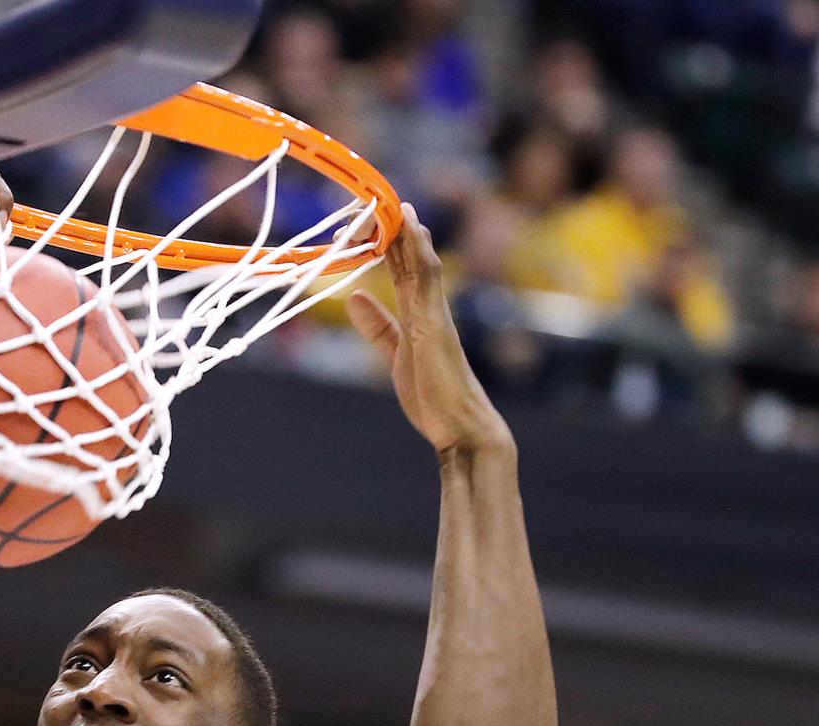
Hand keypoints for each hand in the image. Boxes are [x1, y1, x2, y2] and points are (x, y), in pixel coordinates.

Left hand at [346, 203, 511, 457]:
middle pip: (413, 262)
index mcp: (423, 318)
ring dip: (410, 236)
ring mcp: (436, 318)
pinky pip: (428, 285)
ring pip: (423, 267)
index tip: (377, 219)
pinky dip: (420, 257)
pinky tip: (411, 235)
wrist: (463, 430)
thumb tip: (356, 298)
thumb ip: (379, 327)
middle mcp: (432, 311)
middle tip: (384, 201)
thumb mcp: (397, 355)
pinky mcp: (436, 329)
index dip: (392, 244)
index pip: (405, 272)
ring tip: (399, 207)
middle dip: (398, 232)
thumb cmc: (435, 398)